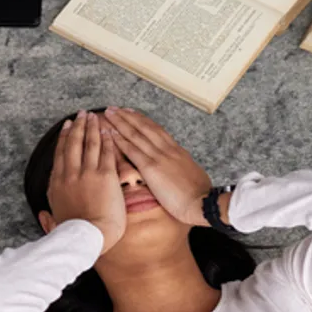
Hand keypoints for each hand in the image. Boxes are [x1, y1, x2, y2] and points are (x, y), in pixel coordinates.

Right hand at [47, 112, 126, 254]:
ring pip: (89, 144)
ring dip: (92, 127)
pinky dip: (107, 140)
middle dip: (77, 127)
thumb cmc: (73, 235)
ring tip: (94, 117)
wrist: (88, 237)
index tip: (65, 127)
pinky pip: (106, 152)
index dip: (63, 138)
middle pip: (73, 144)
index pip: (60, 155)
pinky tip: (109, 131)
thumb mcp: (54, 224)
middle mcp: (70, 174)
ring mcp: (88, 173)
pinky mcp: (106, 176)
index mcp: (57, 184)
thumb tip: (43, 216)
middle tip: (81, 115)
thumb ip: (49, 217)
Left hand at [104, 107, 210, 225]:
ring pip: (136, 134)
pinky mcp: (151, 168)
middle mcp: (168, 149)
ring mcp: (159, 157)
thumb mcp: (193, 175)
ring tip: (109, 113)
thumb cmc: (200, 196)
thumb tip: (181, 169)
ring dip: (120, 122)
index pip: (157, 130)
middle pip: (144, 127)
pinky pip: (132, 150)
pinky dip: (120, 140)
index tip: (132, 113)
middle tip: (115, 108)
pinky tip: (110, 133)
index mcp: (177, 151)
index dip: (142, 120)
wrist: (202, 203)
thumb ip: (183, 169)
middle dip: (128, 116)